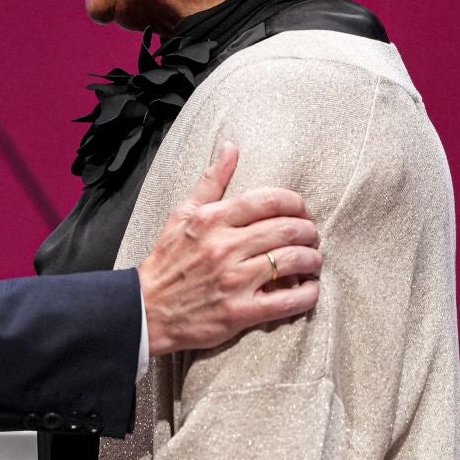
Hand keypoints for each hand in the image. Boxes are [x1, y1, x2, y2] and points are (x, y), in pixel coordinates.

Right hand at [138, 141, 320, 356]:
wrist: (147, 309)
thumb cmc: (168, 261)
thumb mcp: (182, 214)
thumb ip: (211, 182)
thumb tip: (231, 148)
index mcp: (212, 219)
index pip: (269, 200)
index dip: (296, 203)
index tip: (301, 211)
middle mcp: (224, 247)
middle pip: (288, 229)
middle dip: (309, 231)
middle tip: (311, 236)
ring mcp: (233, 280)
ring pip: (293, 261)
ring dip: (313, 259)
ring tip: (312, 261)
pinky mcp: (240, 312)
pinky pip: (288, 301)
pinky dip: (308, 294)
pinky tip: (310, 289)